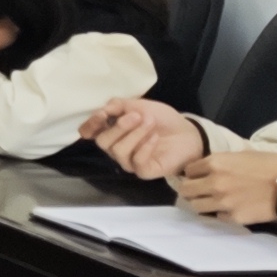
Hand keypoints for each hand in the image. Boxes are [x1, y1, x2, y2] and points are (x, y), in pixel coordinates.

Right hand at [85, 99, 207, 179]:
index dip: (90, 125)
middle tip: (138, 116)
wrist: (188, 132)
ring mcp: (129, 161)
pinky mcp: (144, 171)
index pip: (89, 132)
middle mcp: (116, 148)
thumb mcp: (139, 105)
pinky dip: (145, 147)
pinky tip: (155, 138)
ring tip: (150, 123)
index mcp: (111, 131)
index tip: (103, 115)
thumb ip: (117, 106)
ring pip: (118, 151)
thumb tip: (102, 111)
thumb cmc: (162, 119)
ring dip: (135, 134)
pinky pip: (137, 162)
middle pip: (102, 142)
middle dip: (119, 127)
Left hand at [173, 149, 276, 229]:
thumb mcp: (242, 155)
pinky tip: (229, 208)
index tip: (197, 176)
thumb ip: (220, 162)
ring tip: (210, 201)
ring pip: (196, 206)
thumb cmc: (271, 165)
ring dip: (201, 203)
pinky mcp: (232, 217)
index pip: (188, 170)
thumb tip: (206, 168)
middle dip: (190, 189)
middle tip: (198, 190)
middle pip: (186, 190)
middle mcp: (213, 183)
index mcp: (215, 163)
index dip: (192, 173)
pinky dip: (220, 213)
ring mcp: (222, 202)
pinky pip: (216, 216)